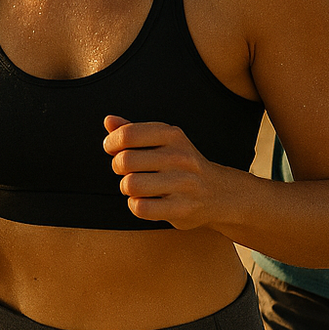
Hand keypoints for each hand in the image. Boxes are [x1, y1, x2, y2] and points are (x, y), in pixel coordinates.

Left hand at [103, 115, 217, 227]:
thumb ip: (133, 131)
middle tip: (127, 171)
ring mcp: (184, 183)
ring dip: (127, 188)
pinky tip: (145, 201)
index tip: (113, 149)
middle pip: (125, 161)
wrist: (220, 192)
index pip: (127, 135)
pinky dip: (135, 205)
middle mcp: (180, 157)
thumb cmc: (181, 165)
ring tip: (138, 187)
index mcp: (172, 135)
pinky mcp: (183, 208)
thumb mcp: (163, 141)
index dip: (112, 143)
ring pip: (130, 185)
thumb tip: (108, 121)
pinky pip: (140, 207)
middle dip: (118, 167)